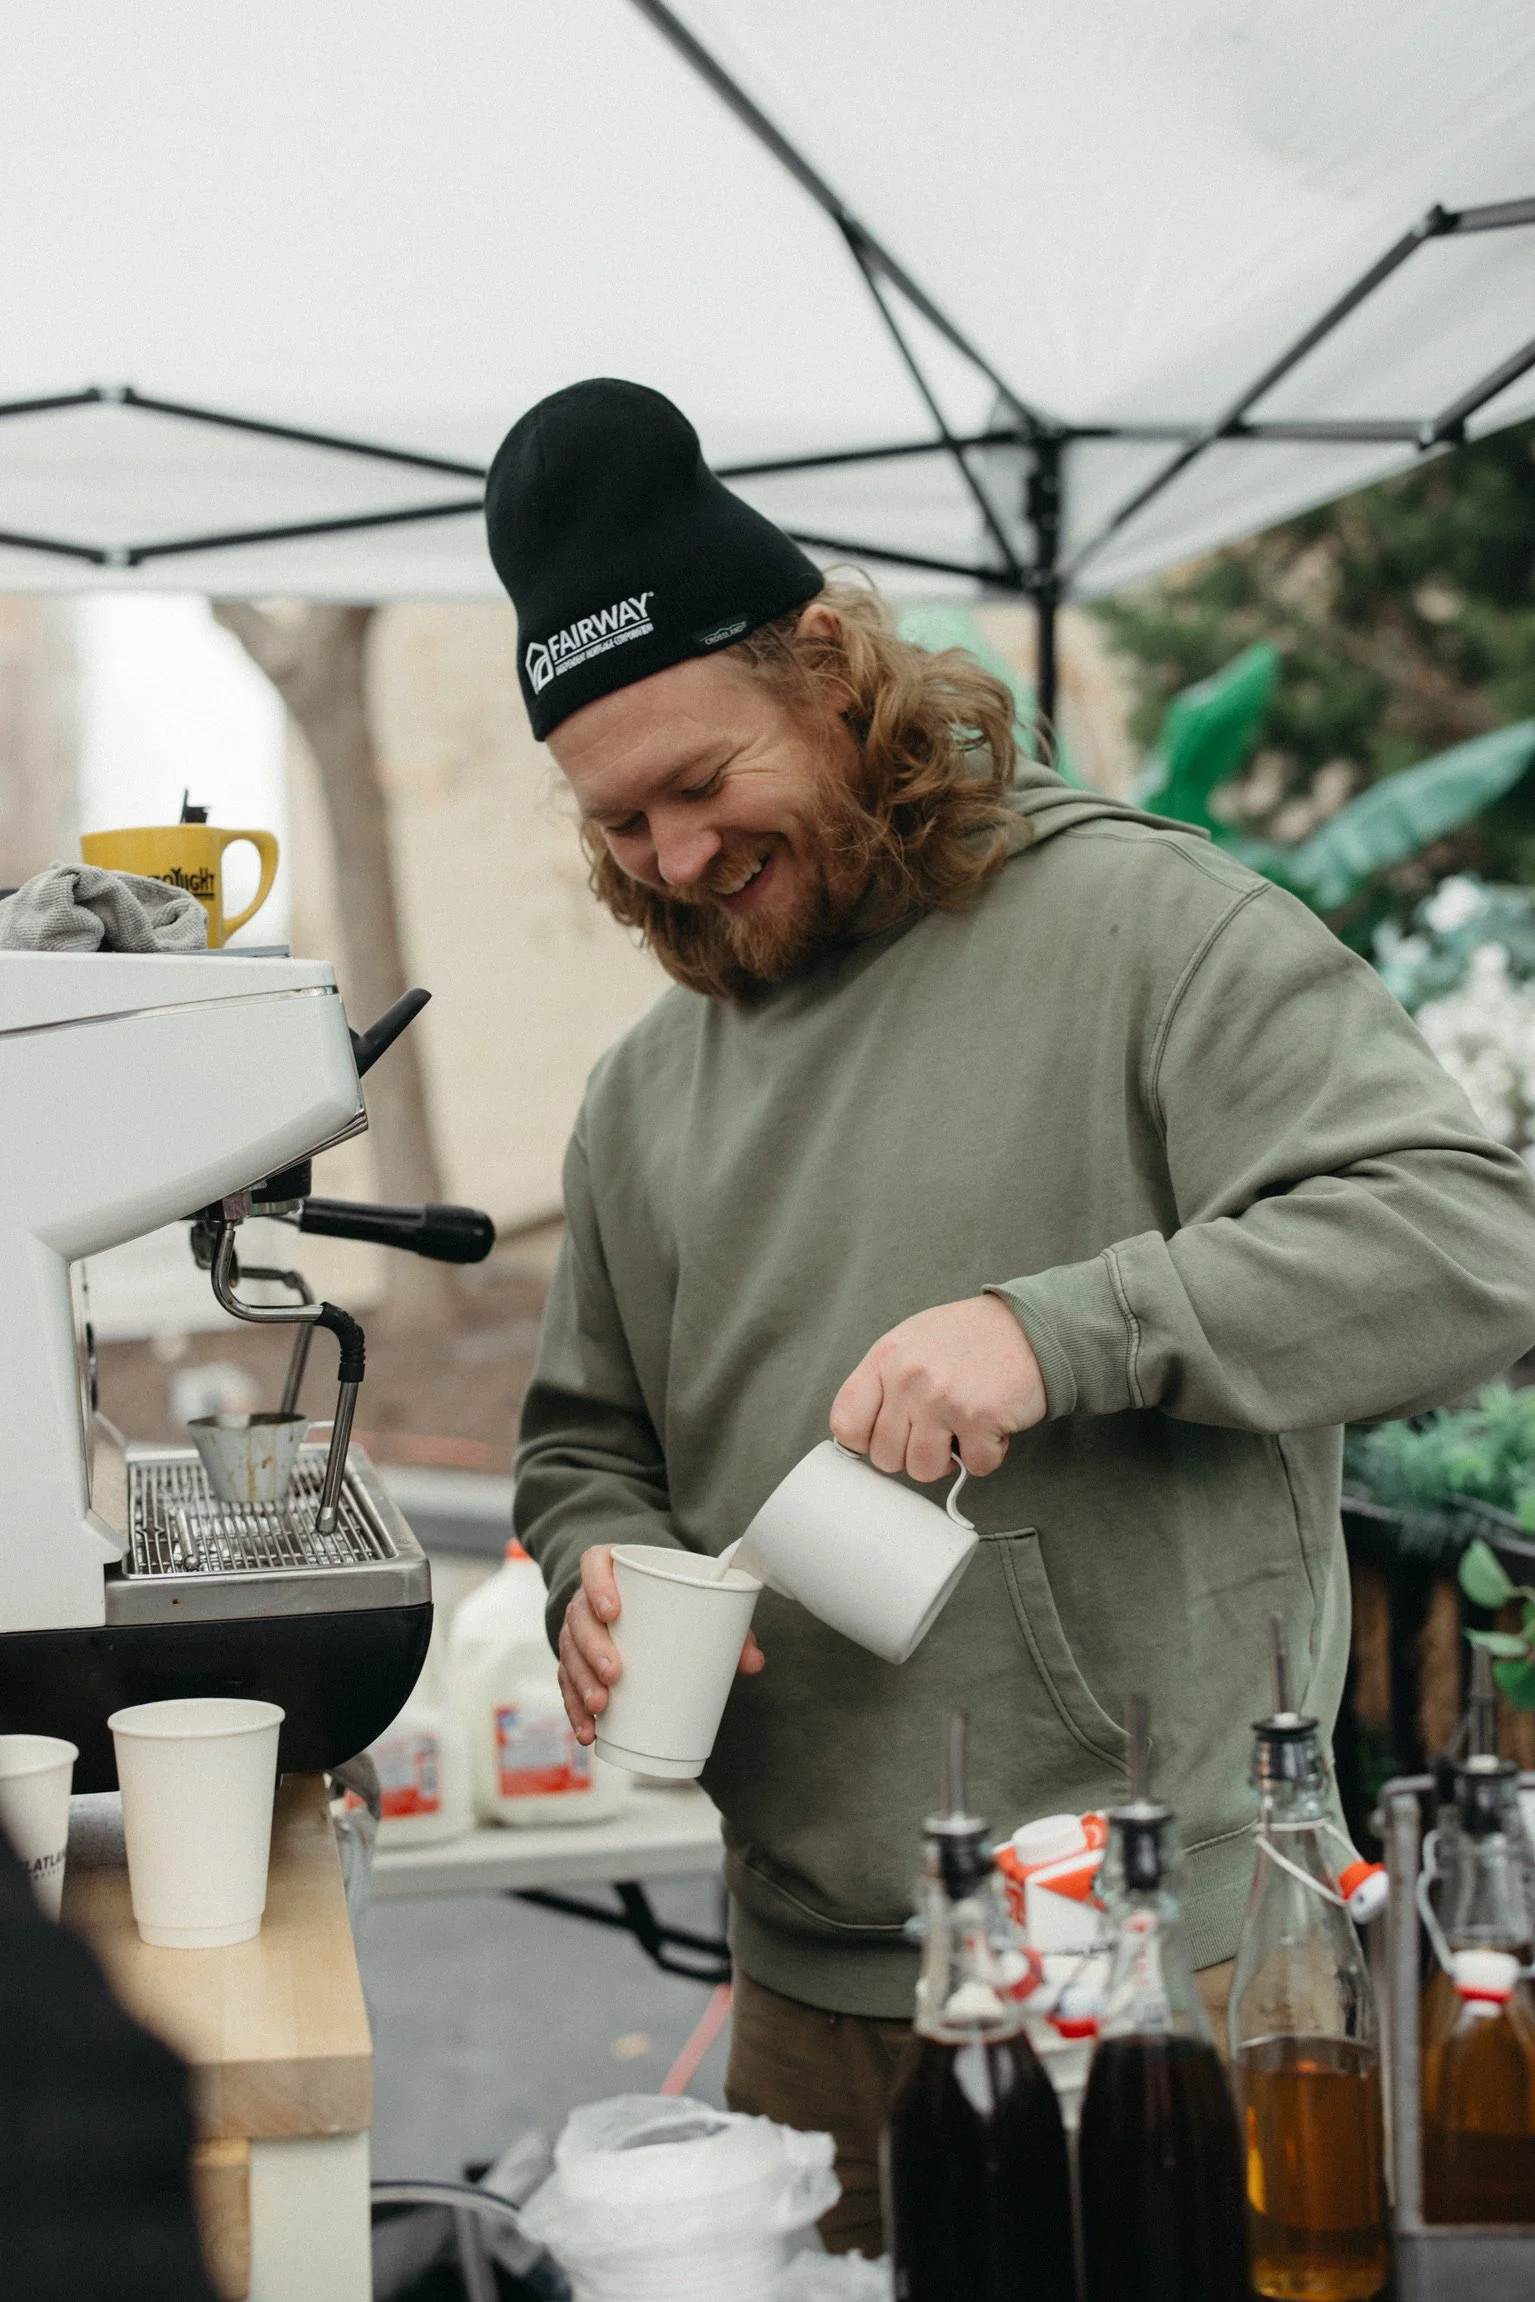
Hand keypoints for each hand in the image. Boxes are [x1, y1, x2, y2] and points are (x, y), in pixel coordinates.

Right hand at [557, 1543, 765, 1744]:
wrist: (644, 1605)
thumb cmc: (673, 1601)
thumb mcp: (698, 1604)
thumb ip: (727, 1627)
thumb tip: (754, 1662)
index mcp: (612, 1569)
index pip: (594, 1564)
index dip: (597, 1584)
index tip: (613, 1611)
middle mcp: (587, 1598)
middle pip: (579, 1617)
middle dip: (592, 1647)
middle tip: (615, 1673)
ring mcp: (578, 1631)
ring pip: (569, 1653)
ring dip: (581, 1682)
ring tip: (602, 1705)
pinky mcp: (576, 1663)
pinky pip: (567, 1684)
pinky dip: (576, 1709)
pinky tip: (589, 1731)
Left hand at [829, 1294, 1046, 1482]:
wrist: (1032, 1326)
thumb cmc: (971, 1338)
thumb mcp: (912, 1343)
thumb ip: (884, 1382)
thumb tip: (857, 1435)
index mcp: (885, 1358)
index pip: (845, 1424)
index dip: (866, 1442)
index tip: (887, 1438)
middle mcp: (907, 1378)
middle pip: (885, 1457)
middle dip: (913, 1453)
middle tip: (938, 1430)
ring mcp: (941, 1399)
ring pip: (923, 1471)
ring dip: (948, 1460)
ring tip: (963, 1429)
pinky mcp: (978, 1418)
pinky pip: (974, 1467)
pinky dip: (988, 1454)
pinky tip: (992, 1424)